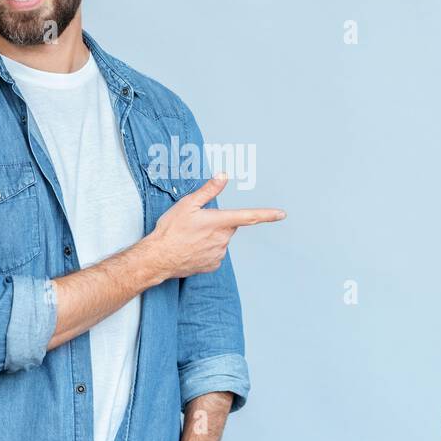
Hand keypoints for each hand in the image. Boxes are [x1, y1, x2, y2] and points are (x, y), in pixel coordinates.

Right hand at [145, 172, 284, 281]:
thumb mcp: (187, 204)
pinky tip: (191, 248)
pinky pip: (214, 253)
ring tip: (190, 237)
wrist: (158, 258)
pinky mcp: (213, 264)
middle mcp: (223, 239)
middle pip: (228, 226)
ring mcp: (219, 253)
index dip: (267, 214)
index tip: (281, 214)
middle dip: (217, 223)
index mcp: (220, 221)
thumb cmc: (171, 230)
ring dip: (210, 236)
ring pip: (221, 240)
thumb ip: (209, 190)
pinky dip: (206, 249)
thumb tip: (223, 176)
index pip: (249, 216)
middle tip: (196, 223)